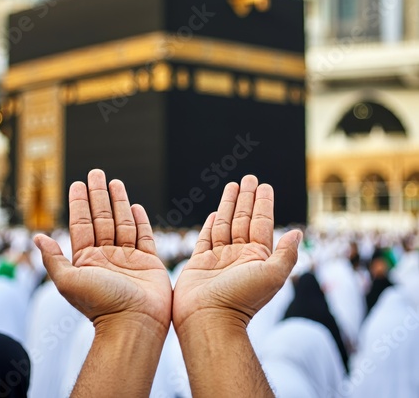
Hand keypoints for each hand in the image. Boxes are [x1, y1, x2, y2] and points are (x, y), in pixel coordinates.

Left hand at [34, 169, 171, 332]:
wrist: (134, 325)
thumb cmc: (100, 306)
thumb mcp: (69, 281)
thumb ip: (54, 259)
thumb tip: (37, 237)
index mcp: (87, 259)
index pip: (82, 224)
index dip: (79, 203)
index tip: (77, 184)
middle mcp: (107, 256)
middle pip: (102, 218)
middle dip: (98, 195)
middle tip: (96, 173)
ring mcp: (128, 258)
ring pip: (122, 222)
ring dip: (119, 202)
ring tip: (115, 182)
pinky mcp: (148, 262)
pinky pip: (143, 236)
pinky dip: (140, 220)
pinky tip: (135, 206)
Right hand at [173, 175, 300, 330]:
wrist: (209, 321)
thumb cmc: (242, 300)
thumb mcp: (272, 275)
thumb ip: (286, 253)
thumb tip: (299, 232)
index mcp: (258, 258)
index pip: (261, 223)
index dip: (263, 203)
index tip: (264, 186)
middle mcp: (240, 256)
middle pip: (244, 219)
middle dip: (247, 198)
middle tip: (249, 178)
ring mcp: (219, 259)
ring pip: (225, 224)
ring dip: (229, 204)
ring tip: (232, 185)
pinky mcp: (200, 263)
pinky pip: (206, 238)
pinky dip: (211, 224)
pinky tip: (215, 213)